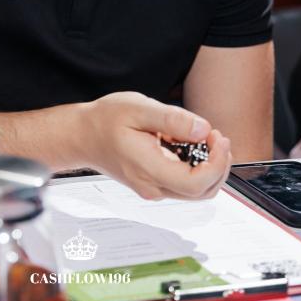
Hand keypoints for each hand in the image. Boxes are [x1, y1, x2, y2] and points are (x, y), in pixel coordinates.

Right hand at [79, 92, 231, 200]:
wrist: (82, 135)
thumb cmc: (105, 120)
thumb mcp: (138, 108)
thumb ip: (172, 119)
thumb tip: (203, 130)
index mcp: (148, 169)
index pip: (197, 183)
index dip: (217, 163)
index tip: (217, 136)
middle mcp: (152, 187)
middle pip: (202, 192)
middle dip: (219, 164)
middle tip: (215, 135)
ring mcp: (152, 188)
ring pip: (196, 191)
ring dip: (210, 167)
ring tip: (205, 138)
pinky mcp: (153, 184)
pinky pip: (184, 184)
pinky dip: (197, 167)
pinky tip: (191, 144)